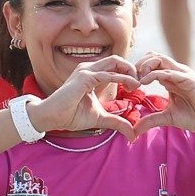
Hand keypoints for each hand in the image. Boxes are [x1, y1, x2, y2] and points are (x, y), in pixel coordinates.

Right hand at [29, 55, 143, 136]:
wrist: (51, 117)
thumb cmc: (71, 115)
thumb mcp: (100, 118)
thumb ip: (117, 122)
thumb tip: (133, 135)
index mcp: (92, 74)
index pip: (115, 66)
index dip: (130, 73)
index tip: (140, 86)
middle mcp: (89, 69)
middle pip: (117, 60)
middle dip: (133, 69)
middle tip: (143, 82)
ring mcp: (86, 71)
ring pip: (115, 62)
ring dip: (130, 71)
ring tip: (139, 84)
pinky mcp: (84, 78)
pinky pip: (107, 74)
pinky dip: (122, 78)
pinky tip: (132, 86)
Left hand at [131, 51, 194, 136]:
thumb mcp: (168, 118)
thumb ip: (151, 120)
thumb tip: (134, 131)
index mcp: (170, 78)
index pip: (151, 64)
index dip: (137, 70)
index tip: (127, 83)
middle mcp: (176, 72)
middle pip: (153, 56)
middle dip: (138, 64)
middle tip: (129, 79)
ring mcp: (183, 74)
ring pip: (160, 59)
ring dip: (145, 66)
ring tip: (136, 78)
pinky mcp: (189, 80)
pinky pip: (169, 72)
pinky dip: (155, 74)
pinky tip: (144, 81)